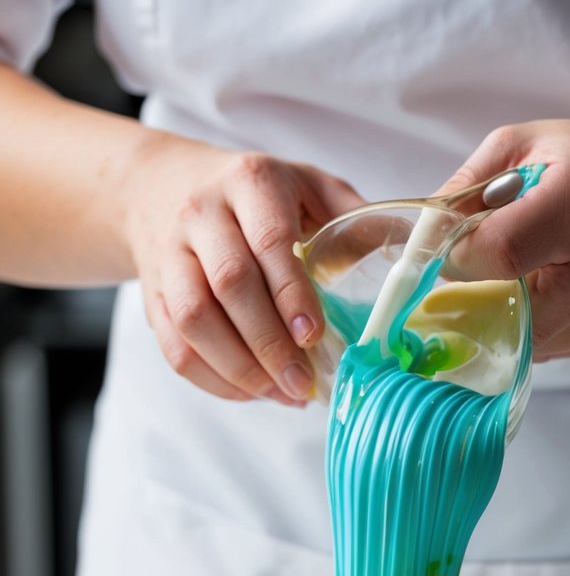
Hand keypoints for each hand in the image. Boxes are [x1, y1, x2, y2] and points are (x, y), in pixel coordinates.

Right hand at [125, 137, 364, 402]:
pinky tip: (252, 391)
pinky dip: (214, 379)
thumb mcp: (307, 187)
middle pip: (228, 286)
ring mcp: (170, 255)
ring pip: (193, 321)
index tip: (314, 335)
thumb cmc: (254, 196)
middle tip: (305, 382)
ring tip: (281, 393)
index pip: (268, 242)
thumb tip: (412, 258)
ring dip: (240, 368)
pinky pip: (175, 347)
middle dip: (270, 344)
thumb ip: (353, 219)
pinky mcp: (152, 295)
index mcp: (249, 182)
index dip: (291, 294)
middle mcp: (201, 214)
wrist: (162, 187)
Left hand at [440, 121, 569, 360]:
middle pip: (504, 310)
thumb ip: (464, 189)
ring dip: (494, 309)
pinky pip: (532, 346)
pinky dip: (518, 321)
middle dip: (471, 290)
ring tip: (516, 266)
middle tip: (472, 262)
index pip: (498, 254)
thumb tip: (422, 240)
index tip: (451, 241)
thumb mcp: (522, 146)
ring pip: (511, 337)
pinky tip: (538, 286)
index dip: (458, 253)